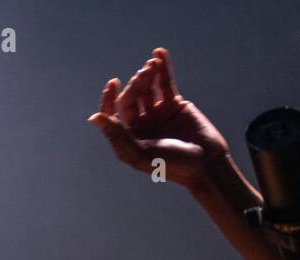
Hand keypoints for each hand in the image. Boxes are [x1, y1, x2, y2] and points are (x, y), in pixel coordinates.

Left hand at [87, 47, 228, 188]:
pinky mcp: (175, 105)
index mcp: (128, 137)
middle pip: (131, 97)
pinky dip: (162, 68)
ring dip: (147, 74)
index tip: (114, 83)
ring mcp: (157, 113)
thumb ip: (117, 136)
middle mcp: (140, 124)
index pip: (113, 113)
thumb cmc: (171, 165)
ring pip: (147, 88)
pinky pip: (165, 83)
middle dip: (136, 84)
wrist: (205, 164)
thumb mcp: (140, 154)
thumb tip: (94, 117)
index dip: (110, 98)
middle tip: (143, 74)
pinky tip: (159, 54)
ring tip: (150, 65)